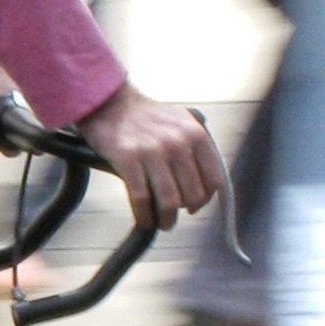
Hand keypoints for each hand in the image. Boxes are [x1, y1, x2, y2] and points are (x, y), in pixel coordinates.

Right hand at [76, 81, 224, 230]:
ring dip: (166, 219)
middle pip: (193, 195)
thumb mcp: (181, 122)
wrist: (109, 103)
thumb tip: (209, 183)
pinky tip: (144, 218)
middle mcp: (177, 142)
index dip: (206, 198)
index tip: (195, 205)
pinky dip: (145, 216)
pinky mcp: (128, 159)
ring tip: (162, 222)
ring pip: (169, 202)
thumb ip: (197, 148)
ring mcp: (153, 151)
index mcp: (195, 134)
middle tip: (175, 214)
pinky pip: (142, 199)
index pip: (214, 179)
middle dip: (185, 211)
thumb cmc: (145, 117)